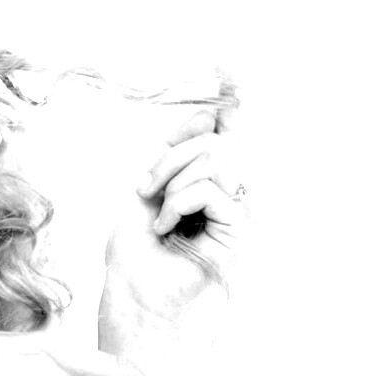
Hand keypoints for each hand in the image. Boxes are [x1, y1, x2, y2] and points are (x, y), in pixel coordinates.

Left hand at [104, 108, 245, 321]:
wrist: (135, 306)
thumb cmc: (136, 261)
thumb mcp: (146, 194)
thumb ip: (173, 156)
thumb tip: (207, 114)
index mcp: (206, 187)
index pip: (226, 135)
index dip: (226, 104)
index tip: (224, 68)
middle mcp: (228, 198)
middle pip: (216, 143)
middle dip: (171, 155)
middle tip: (145, 187)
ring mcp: (237, 216)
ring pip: (216, 161)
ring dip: (171, 178)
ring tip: (156, 212)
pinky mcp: (239, 234)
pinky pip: (213, 190)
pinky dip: (178, 202)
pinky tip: (165, 228)